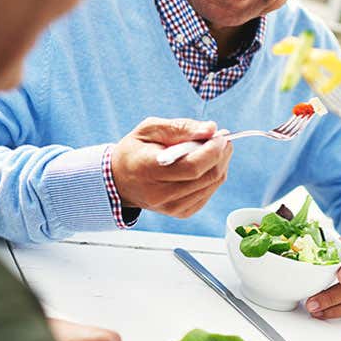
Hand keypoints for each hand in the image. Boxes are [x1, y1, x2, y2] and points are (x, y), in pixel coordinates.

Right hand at [111, 118, 231, 217]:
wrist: (119, 180)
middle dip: (221, 155)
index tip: (220, 135)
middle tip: (222, 139)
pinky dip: (212, 177)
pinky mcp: (180, 212)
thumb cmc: (134, 151)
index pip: (192, 166)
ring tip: (213, 149)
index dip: (212, 151)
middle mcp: (160, 194)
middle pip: (207, 176)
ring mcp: (171, 207)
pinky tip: (204, 165)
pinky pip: (208, 193)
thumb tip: (211, 129)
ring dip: (220, 164)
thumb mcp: (149, 129)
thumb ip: (180, 127)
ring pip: (211, 185)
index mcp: (148, 170)